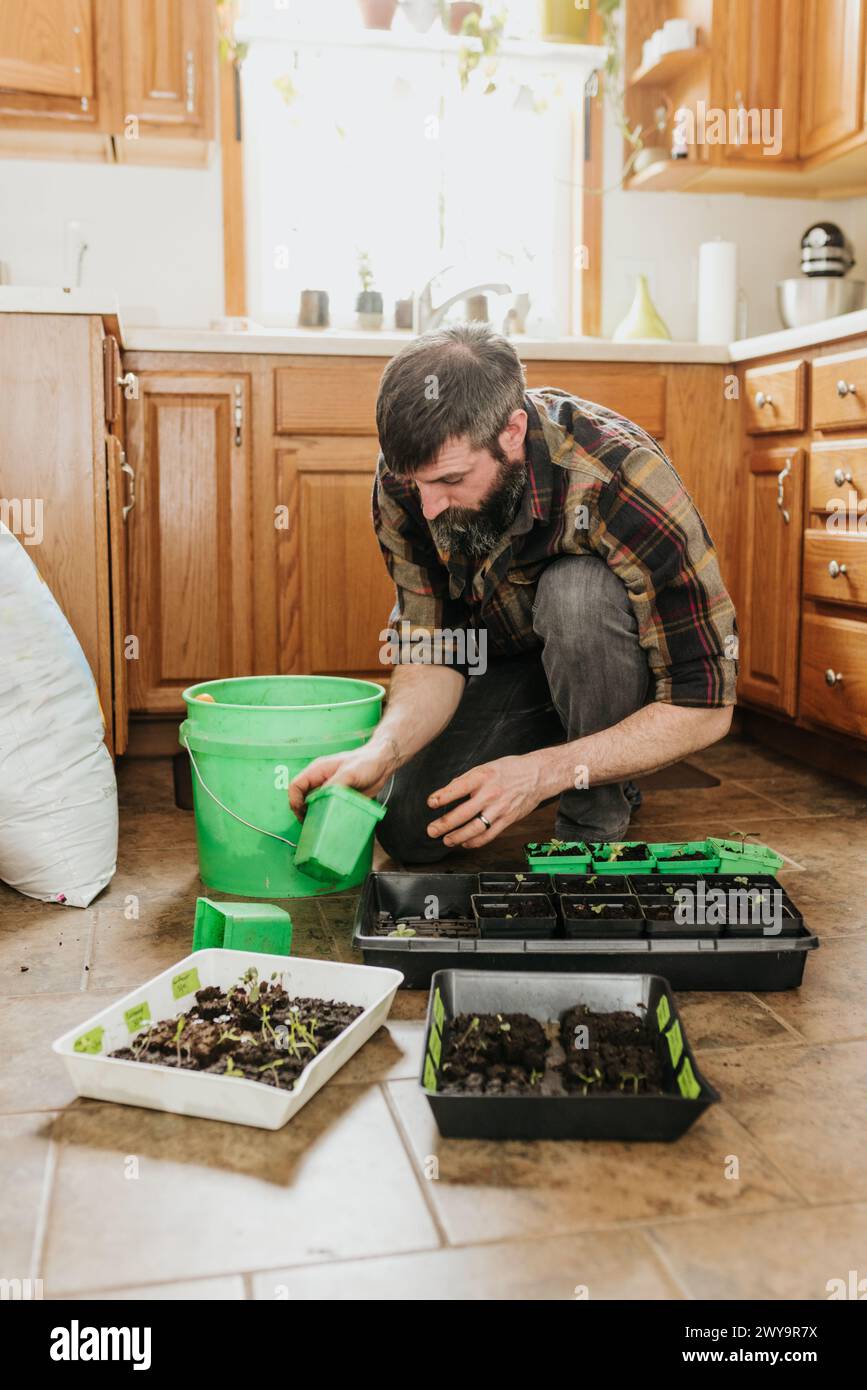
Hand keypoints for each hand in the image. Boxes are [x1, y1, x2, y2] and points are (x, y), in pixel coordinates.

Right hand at [288, 739, 397, 821]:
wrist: (383, 764)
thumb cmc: (366, 762)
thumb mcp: (348, 773)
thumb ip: (334, 785)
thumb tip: (322, 800)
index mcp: (317, 770)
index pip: (296, 786)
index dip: (295, 800)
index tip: (302, 813)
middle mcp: (320, 781)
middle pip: (303, 798)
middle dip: (304, 812)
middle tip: (310, 824)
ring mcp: (329, 790)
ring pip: (314, 806)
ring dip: (316, 816)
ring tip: (321, 826)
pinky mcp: (339, 798)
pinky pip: (328, 809)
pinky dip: (328, 817)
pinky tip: (333, 823)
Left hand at [426, 753, 544, 848]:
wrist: (538, 775)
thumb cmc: (510, 769)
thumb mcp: (486, 766)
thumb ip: (467, 779)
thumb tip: (448, 790)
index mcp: (483, 776)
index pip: (458, 787)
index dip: (443, 796)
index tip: (430, 803)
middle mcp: (491, 793)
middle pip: (464, 813)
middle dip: (445, 824)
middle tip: (432, 830)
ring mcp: (500, 808)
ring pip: (476, 828)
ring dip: (458, 837)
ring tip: (446, 840)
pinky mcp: (508, 819)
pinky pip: (489, 835)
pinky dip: (476, 842)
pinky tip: (466, 843)